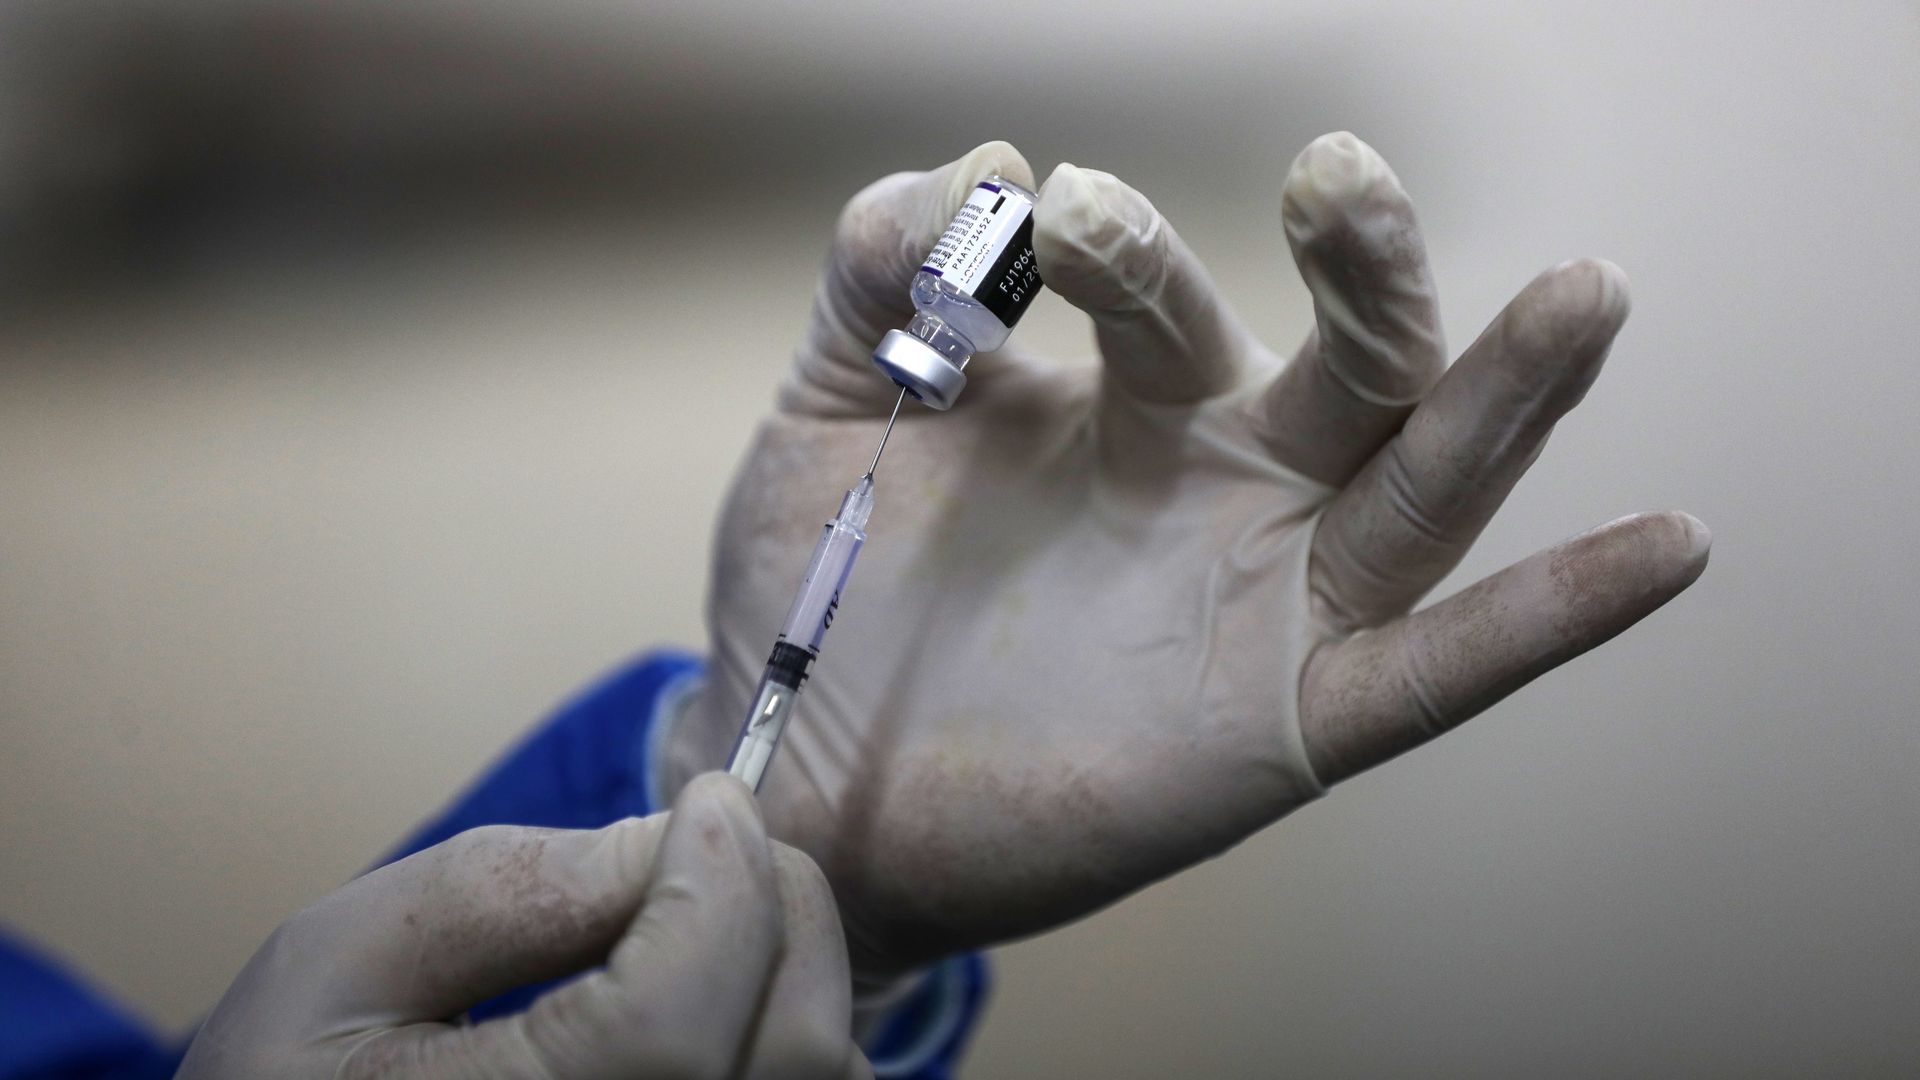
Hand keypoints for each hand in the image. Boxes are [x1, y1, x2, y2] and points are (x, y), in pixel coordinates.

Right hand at [177, 774, 869, 1079]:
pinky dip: (794, 1033)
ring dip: (794, 973)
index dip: (718, 890)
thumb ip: (506, 893)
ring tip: (710, 915)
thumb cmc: (294, 1072)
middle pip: (786, 1054)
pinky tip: (723, 991)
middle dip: (778, 908)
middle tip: (725, 835)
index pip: (671, 1024)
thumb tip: (677, 835)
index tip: (712, 795)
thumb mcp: (342, 959)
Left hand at [665, 135, 1709, 978]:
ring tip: (1589, 294)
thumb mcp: (832, 422)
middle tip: (1335, 174)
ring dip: (1505, 393)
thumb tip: (973, 168)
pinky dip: (1554, 616)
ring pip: (1421, 483)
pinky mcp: (1284, 725)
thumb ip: (880, 288)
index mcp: (1131, 403)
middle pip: (1350, 362)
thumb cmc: (823, 600)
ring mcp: (1268, 600)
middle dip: (1362, 269)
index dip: (1117, 249)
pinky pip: (1440, 670)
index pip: (1166, 296)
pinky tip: (1674, 543)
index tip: (1035, 220)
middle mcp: (1228, 484)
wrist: (798, 786)